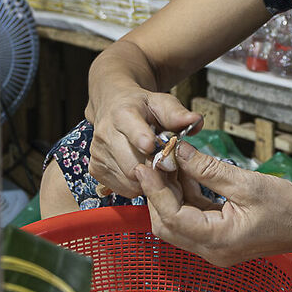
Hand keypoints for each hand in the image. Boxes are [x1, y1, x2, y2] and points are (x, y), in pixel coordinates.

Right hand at [82, 88, 201, 198]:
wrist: (113, 105)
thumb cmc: (142, 107)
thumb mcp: (162, 103)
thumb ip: (178, 114)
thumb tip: (195, 121)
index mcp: (122, 113)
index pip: (131, 130)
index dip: (142, 139)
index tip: (151, 146)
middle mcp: (105, 133)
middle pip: (132, 165)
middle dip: (154, 169)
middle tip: (168, 164)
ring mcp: (98, 153)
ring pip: (129, 181)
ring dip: (147, 179)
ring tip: (155, 165)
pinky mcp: (96, 169)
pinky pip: (123, 189)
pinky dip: (136, 185)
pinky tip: (142, 171)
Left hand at [134, 145, 291, 269]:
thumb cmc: (291, 207)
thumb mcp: (248, 183)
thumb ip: (209, 169)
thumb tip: (179, 150)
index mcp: (218, 241)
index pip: (172, 217)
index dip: (155, 190)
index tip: (144, 165)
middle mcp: (211, 251)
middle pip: (167, 225)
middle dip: (157, 193)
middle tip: (152, 161)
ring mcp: (215, 248)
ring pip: (176, 223)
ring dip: (169, 194)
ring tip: (167, 162)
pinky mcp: (219, 240)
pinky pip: (192, 220)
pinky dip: (184, 198)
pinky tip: (185, 173)